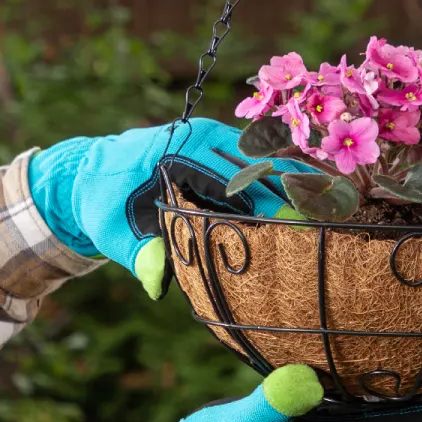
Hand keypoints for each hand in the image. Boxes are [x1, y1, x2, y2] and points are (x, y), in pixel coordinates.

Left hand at [28, 119, 313, 297]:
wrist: (86, 172)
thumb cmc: (101, 201)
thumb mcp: (112, 230)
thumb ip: (138, 254)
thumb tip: (156, 285)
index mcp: (180, 149)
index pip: (237, 176)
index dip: (271, 201)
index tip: (300, 225)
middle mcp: (202, 136)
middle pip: (262, 162)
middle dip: (298, 189)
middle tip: (334, 215)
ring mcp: (213, 138)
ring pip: (267, 158)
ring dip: (297, 181)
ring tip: (336, 205)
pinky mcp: (219, 146)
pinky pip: (258, 161)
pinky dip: (283, 177)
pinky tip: (312, 197)